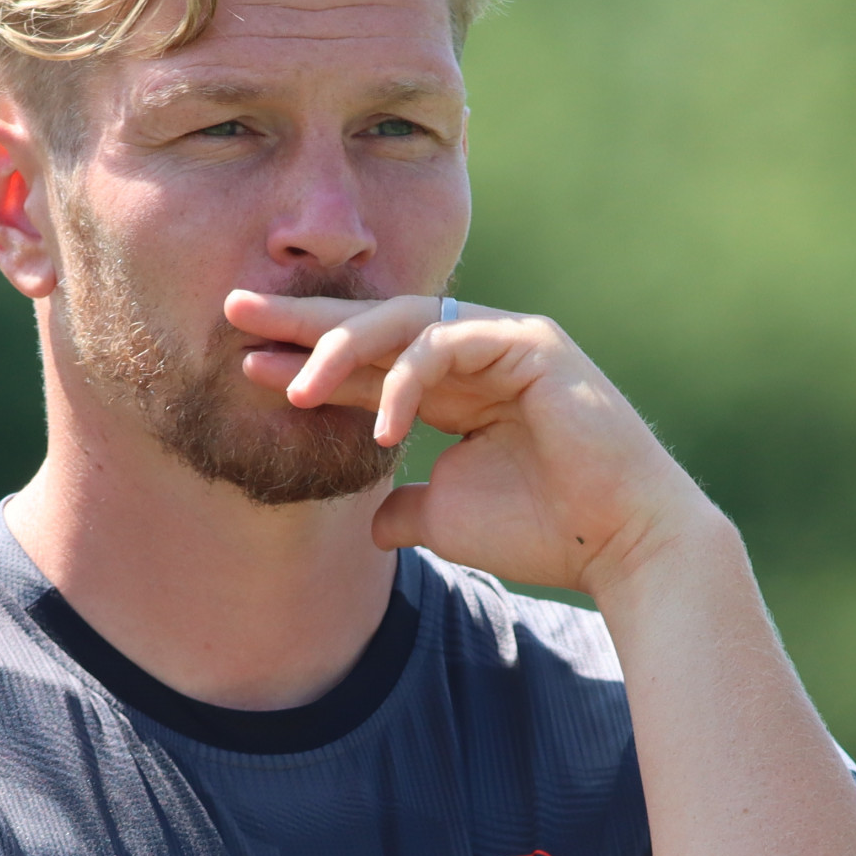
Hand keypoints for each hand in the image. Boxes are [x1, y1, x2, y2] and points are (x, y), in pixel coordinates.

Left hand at [222, 290, 720, 596]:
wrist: (619, 547)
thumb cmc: (545, 533)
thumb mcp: (447, 520)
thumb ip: (405, 508)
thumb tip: (370, 526)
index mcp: (457, 386)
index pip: (369, 362)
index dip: (308, 361)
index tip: (245, 361)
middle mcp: (478, 350)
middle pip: (377, 323)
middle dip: (305, 319)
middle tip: (235, 308)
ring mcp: (508, 340)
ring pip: (406, 322)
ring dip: (343, 349)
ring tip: (296, 385)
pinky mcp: (533, 344)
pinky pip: (450, 344)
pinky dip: (410, 378)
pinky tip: (383, 425)